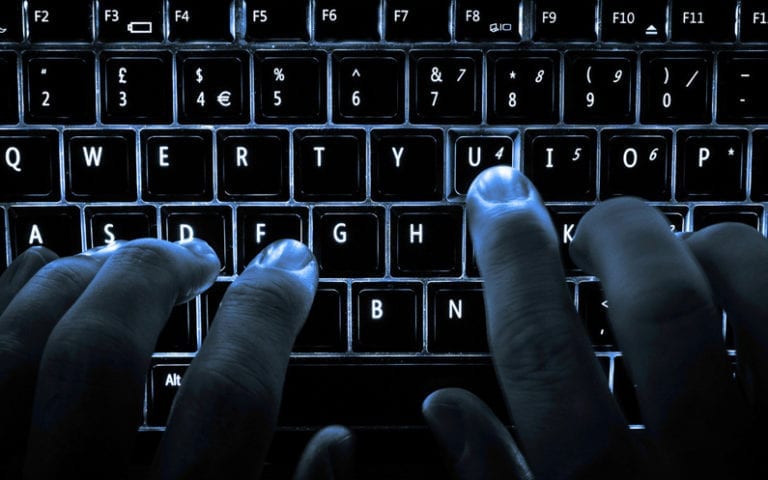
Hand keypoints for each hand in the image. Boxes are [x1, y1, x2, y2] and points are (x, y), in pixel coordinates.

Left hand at [0, 238, 352, 478]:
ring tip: (122, 259)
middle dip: (156, 272)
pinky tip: (39, 271)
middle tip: (197, 254)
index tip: (291, 268)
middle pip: (100, 352)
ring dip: (74, 278)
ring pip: (14, 347)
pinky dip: (5, 298)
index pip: (228, 398)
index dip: (268, 313)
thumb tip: (336, 443)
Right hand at [423, 166, 765, 478]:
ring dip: (710, 246)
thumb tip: (444, 408)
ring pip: (760, 294)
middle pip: (665, 308)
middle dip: (619, 231)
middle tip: (593, 221)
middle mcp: (703, 471)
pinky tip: (742, 283)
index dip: (512, 260)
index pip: (542, 353)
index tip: (496, 198)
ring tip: (681, 251)